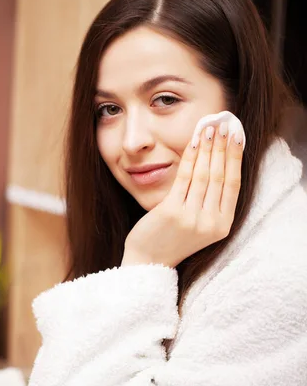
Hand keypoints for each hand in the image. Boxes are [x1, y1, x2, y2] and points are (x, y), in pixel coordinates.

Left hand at [122, 122, 243, 267]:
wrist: (147, 261)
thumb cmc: (170, 238)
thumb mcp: (198, 223)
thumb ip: (209, 201)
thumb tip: (216, 162)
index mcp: (222, 225)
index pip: (233, 184)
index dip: (236, 158)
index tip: (237, 136)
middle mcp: (211, 223)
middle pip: (220, 176)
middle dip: (224, 147)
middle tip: (226, 124)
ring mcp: (192, 218)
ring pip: (204, 175)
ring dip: (208, 147)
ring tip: (210, 127)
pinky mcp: (172, 212)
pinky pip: (184, 178)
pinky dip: (190, 158)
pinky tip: (194, 142)